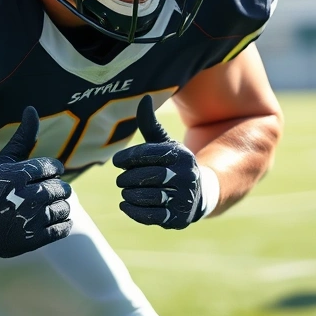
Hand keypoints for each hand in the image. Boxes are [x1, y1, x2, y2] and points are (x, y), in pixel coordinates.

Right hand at [0, 107, 71, 263]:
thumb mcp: (3, 162)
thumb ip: (22, 137)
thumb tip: (32, 108)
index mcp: (19, 175)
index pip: (54, 168)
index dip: (50, 172)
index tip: (40, 178)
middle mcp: (27, 196)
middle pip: (63, 188)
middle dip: (54, 191)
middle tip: (37, 196)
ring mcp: (32, 219)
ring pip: (66, 208)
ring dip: (57, 208)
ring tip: (40, 210)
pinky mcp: (36, 239)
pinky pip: (64, 227)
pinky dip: (59, 225)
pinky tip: (44, 222)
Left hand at [112, 96, 203, 229]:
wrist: (199, 193)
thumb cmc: (173, 164)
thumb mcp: (165, 143)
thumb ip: (150, 124)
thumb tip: (144, 98)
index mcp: (181, 155)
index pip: (149, 154)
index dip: (128, 157)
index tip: (117, 161)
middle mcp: (186, 176)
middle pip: (147, 176)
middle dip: (128, 178)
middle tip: (120, 179)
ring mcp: (183, 198)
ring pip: (148, 196)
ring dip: (130, 194)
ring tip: (125, 191)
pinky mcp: (178, 218)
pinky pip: (151, 215)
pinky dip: (134, 210)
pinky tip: (126, 204)